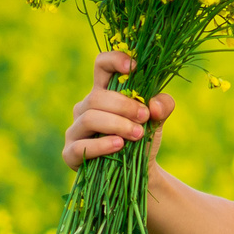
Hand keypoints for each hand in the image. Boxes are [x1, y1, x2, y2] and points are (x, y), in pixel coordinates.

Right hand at [63, 52, 174, 170]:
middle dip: (125, 106)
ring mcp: (75, 130)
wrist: (140, 173)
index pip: (101, 65)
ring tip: (138, 134)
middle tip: (145, 117)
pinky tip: (119, 145)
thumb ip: (162, 106)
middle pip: (98, 96)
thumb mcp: (157, 119)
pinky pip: (81, 145)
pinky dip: (102, 145)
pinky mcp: (70, 153)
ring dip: (118, 124)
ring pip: (90, 117)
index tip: (134, 68)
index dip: (115, 60)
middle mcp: (85, 107)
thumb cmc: (144, 138)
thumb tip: (154, 105)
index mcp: (104, 92)